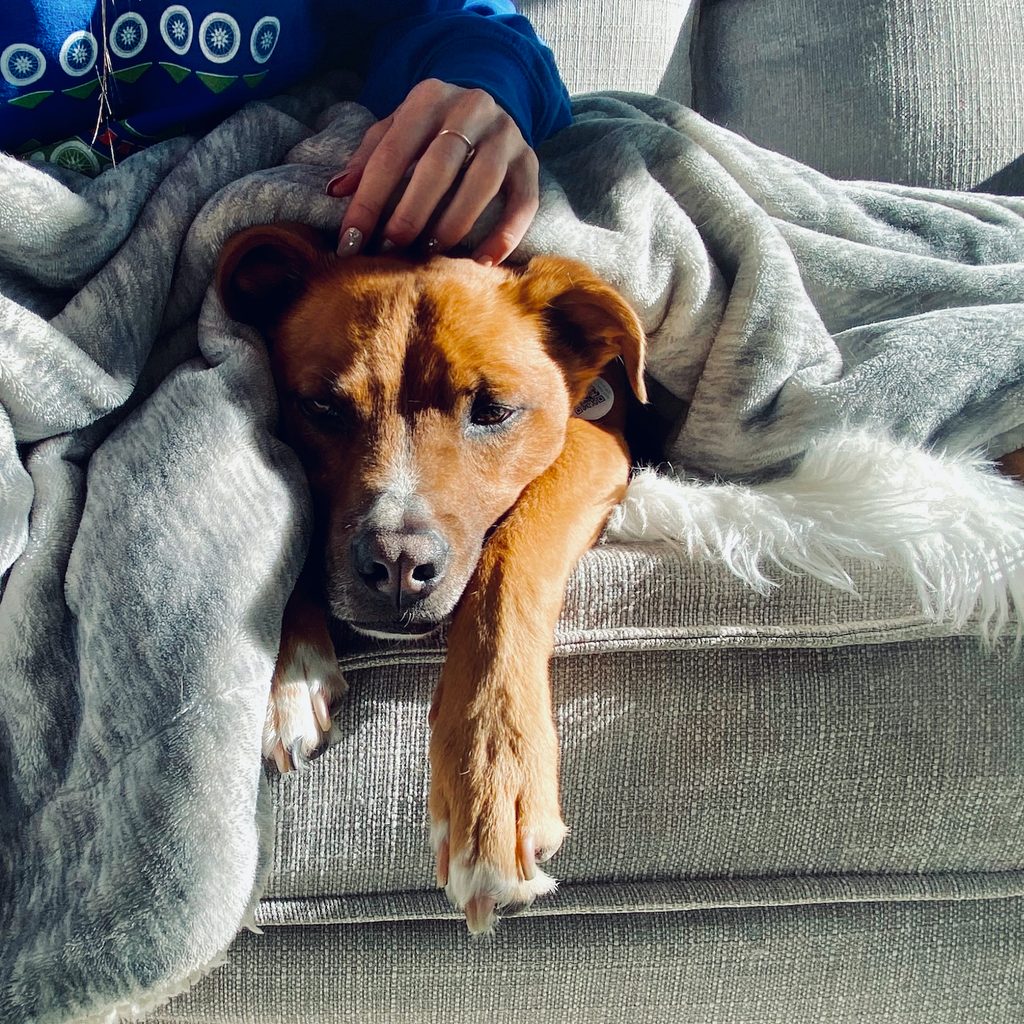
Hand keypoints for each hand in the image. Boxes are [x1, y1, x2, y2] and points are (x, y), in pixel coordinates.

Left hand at [326, 79, 539, 265]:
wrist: (491, 104)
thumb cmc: (432, 128)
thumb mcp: (398, 128)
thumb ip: (369, 155)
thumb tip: (337, 191)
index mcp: (429, 97)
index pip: (392, 152)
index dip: (369, 200)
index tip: (351, 241)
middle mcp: (471, 108)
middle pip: (439, 165)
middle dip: (411, 212)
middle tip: (392, 248)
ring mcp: (506, 135)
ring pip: (482, 182)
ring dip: (453, 223)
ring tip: (429, 254)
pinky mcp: (530, 163)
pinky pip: (523, 203)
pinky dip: (504, 235)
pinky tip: (481, 263)